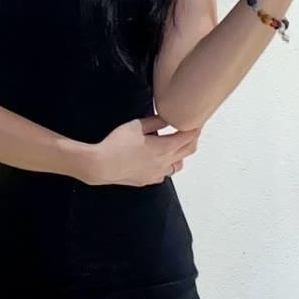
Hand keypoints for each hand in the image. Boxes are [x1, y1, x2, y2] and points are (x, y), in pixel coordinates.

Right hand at [85, 113, 200, 186]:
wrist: (101, 165)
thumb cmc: (117, 144)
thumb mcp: (136, 126)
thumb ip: (156, 121)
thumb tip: (168, 117)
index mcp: (165, 147)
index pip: (188, 136)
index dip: (195, 127)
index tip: (197, 121)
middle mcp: (165, 162)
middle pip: (188, 150)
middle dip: (193, 139)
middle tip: (192, 129)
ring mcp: (157, 174)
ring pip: (178, 165)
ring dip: (181, 154)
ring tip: (175, 145)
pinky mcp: (147, 181)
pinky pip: (164, 174)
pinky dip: (167, 166)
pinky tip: (159, 160)